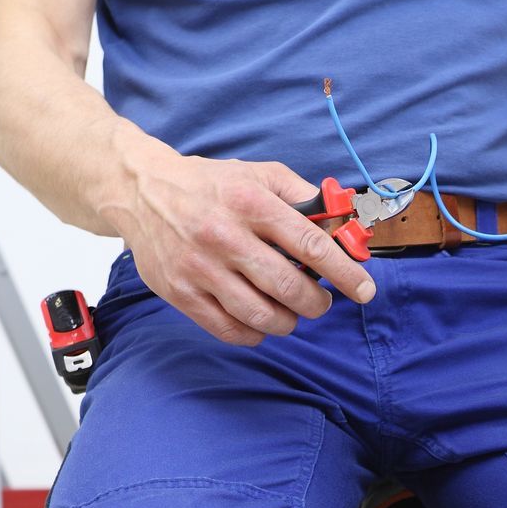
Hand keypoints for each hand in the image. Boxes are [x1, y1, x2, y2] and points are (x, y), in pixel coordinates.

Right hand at [104, 139, 377, 345]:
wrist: (141, 191)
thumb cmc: (210, 185)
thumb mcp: (259, 174)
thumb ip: (304, 197)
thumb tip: (343, 224)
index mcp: (250, 203)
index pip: (310, 246)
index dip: (344, 273)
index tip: (365, 290)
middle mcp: (224, 236)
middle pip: (288, 288)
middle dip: (317, 303)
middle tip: (320, 301)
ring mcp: (199, 268)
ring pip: (261, 315)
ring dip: (288, 321)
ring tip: (291, 311)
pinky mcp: (181, 293)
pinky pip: (230, 330)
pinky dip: (255, 333)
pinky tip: (261, 320)